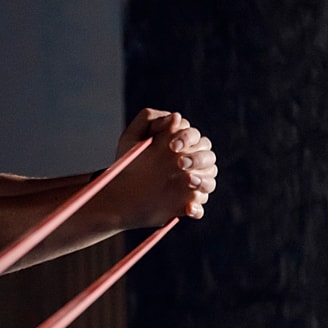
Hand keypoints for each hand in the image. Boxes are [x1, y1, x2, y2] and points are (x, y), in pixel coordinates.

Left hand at [109, 108, 216, 225]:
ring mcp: (192, 184)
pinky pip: (199, 208)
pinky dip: (197, 208)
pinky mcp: (186, 204)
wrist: (117, 190)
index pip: (194, 137)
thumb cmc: (128, 160)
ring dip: (202, 181)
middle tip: (180, 163)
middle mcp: (193, 163)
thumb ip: (150, 121)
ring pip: (209, 181)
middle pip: (208, 157)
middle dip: (197, 159)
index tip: (172, 145)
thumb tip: (175, 117)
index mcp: (183, 144)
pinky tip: (188, 209)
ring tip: (187, 180)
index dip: (186, 139)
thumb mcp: (131, 138)